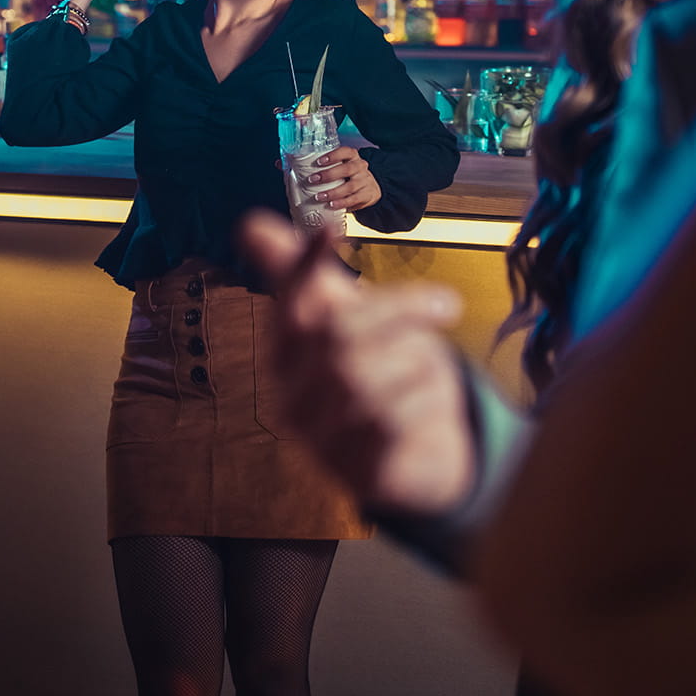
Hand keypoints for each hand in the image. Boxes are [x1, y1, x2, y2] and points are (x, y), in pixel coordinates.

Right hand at [239, 210, 475, 515]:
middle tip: (447, 303)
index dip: (305, 266)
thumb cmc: (375, 373)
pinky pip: (396, 419)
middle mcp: (290, 397)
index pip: (287, 303)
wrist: (415, 454)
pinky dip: (425, 399)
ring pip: (369, 378)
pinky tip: (431, 397)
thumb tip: (248, 224)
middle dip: (400, 310)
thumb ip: (304, 275)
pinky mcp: (359, 471)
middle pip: (338, 335)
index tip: (331, 225)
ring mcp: (321, 439)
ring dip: (416, 360)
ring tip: (431, 363)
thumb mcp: (344, 320)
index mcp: (284, 355)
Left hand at [306, 145, 382, 212]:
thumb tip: (286, 165)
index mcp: (352, 156)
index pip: (345, 151)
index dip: (333, 156)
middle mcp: (360, 167)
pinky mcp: (367, 195)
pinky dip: (342, 203)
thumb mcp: (339, 166)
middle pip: (347, 169)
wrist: (369, 189)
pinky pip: (354, 199)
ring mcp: (365, 181)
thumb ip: (319, 165)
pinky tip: (331, 205)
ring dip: (333, 192)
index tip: (318, 162)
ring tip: (318, 197)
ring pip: (350, 186)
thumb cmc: (347, 176)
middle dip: (328, 175)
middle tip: (312, 180)